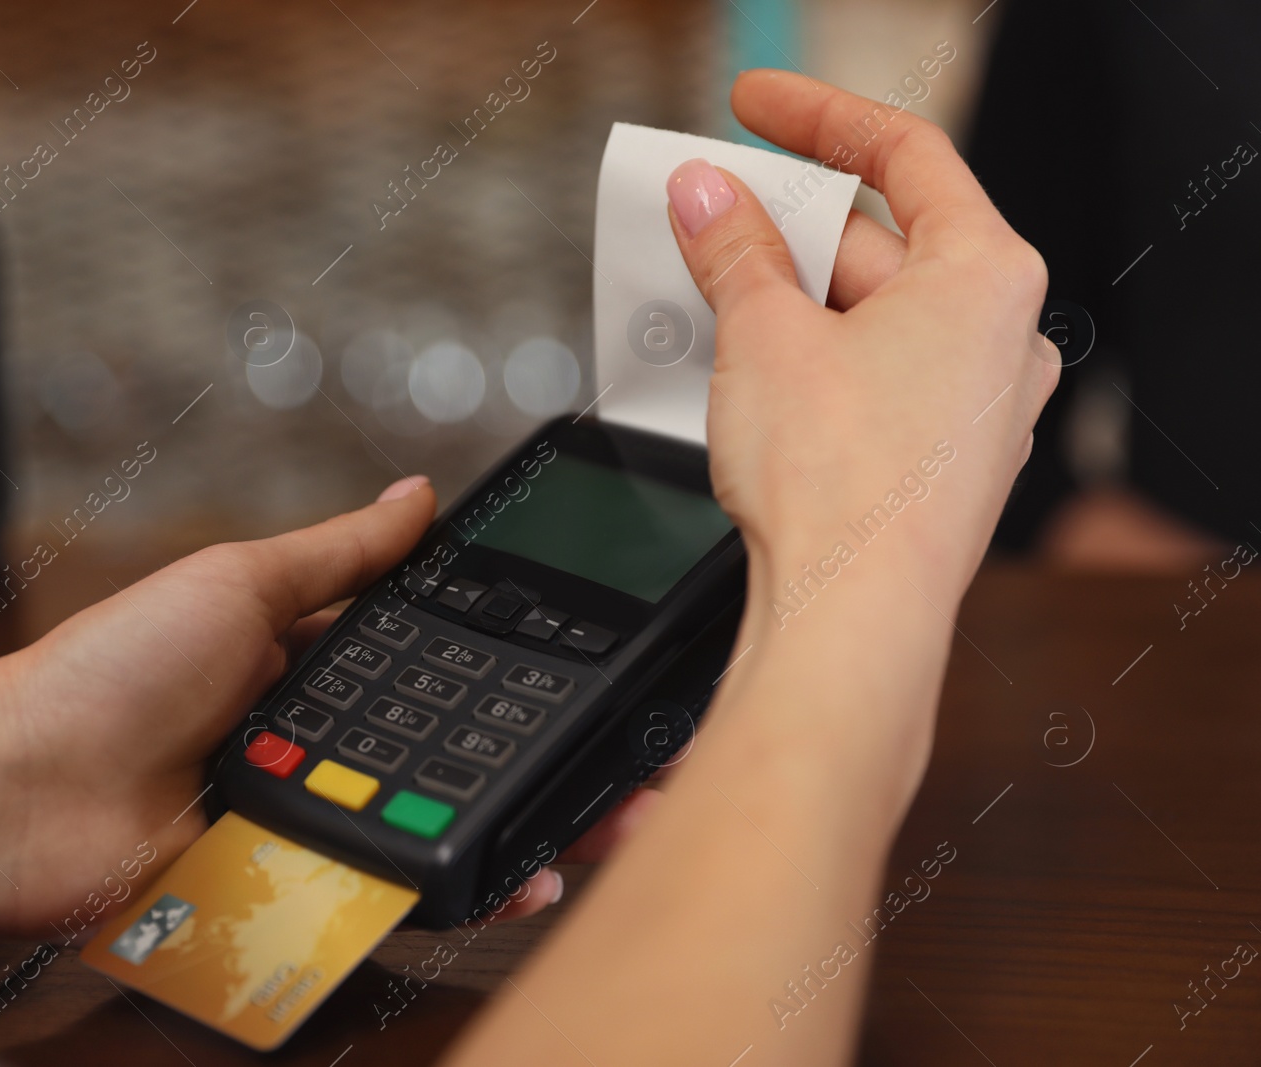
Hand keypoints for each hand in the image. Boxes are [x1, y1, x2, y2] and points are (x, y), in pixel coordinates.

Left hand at [0, 475, 640, 934]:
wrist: (24, 790)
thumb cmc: (108, 673)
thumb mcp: (239, 582)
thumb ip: (339, 553)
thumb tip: (416, 495)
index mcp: (308, 666)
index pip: (431, 665)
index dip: (504, 671)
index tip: (577, 671)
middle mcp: (320, 745)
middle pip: (452, 754)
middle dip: (539, 757)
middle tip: (626, 760)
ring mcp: (313, 820)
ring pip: (439, 827)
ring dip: (522, 824)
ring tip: (604, 819)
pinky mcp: (296, 888)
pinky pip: (390, 895)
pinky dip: (457, 891)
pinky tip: (520, 877)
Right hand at [666, 71, 1057, 634]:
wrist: (852, 620)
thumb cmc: (842, 487)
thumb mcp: (765, 336)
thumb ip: (734, 251)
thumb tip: (706, 197)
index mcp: (986, 277)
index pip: (904, 155)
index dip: (817, 118)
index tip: (753, 106)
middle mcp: (998, 336)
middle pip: (879, 241)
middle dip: (783, 224)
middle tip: (702, 209)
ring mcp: (971, 404)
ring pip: (869, 314)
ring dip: (787, 294)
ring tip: (708, 286)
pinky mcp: (936, 460)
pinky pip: (870, 375)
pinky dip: (809, 355)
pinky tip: (747, 363)